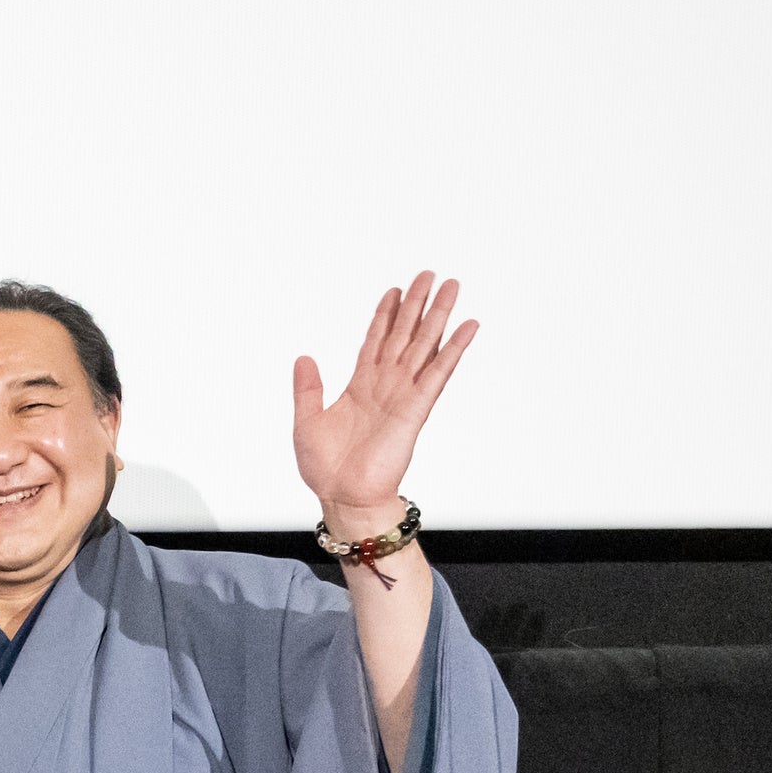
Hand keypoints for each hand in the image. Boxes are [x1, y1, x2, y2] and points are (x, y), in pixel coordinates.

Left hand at [293, 271, 480, 530]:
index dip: (385, 315)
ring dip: (438, 316)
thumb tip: (303, 357)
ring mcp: (403, 395)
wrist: (343, 498)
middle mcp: (385, 385)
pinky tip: (468, 327)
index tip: (395, 290)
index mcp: (360, 386)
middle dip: (417, 304)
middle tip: (429, 274)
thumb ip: (308, 388)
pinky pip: (438, 373)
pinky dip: (453, 349)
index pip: (375, 341)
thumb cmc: (327, 469)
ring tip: (452, 287)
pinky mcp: (416, 409)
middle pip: (404, 334)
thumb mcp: (306, 421)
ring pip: (424, 345)